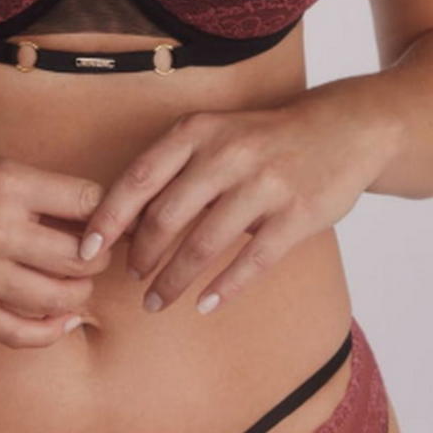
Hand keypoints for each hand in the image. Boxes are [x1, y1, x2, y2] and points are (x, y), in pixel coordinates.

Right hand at [0, 134, 109, 347]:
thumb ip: (43, 195)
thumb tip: (102, 222)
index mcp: (9, 184)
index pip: (90, 204)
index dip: (110, 218)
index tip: (110, 226)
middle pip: (81, 257)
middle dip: (99, 259)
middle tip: (96, 258)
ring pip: (59, 298)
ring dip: (80, 294)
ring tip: (76, 285)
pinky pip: (20, 333)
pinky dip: (52, 331)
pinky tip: (62, 320)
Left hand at [77, 95, 394, 314]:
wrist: (346, 127)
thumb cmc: (264, 140)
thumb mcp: (215, 134)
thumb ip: (173, 171)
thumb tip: (118, 224)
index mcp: (198, 132)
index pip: (138, 179)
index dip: (107, 218)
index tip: (86, 250)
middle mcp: (228, 153)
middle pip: (165, 217)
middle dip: (141, 256)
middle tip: (131, 279)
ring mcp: (265, 184)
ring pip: (203, 245)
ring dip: (173, 281)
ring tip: (156, 303)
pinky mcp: (298, 214)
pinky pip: (252, 261)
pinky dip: (223, 288)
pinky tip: (204, 305)